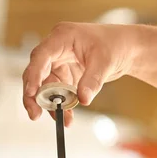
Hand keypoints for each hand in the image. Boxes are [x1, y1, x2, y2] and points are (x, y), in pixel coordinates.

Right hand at [22, 22, 138, 125]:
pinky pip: (56, 93)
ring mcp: (58, 63)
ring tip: (61, 120)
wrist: (125, 49)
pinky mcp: (63, 75)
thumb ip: (92, 80)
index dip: (34, 75)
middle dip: (33, 95)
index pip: (41, 56)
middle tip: (35, 114)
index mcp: (62, 37)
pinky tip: (68, 118)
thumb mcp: (105, 62)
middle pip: (35, 72)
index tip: (31, 93)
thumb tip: (83, 99)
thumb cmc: (114, 45)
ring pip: (44, 86)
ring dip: (49, 104)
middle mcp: (55, 50)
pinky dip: (61, 105)